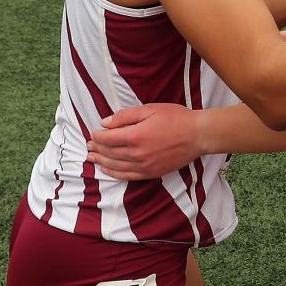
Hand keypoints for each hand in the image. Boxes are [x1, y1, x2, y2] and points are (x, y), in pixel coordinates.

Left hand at [86, 104, 203, 179]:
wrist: (197, 135)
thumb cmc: (176, 118)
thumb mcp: (150, 109)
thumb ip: (125, 116)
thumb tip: (105, 123)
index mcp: (135, 135)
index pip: (107, 138)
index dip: (97, 136)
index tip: (93, 133)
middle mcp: (136, 153)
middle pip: (109, 152)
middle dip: (96, 149)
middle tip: (88, 146)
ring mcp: (143, 165)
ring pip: (114, 166)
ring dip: (100, 162)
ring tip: (91, 158)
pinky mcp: (150, 173)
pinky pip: (126, 176)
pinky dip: (113, 173)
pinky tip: (107, 170)